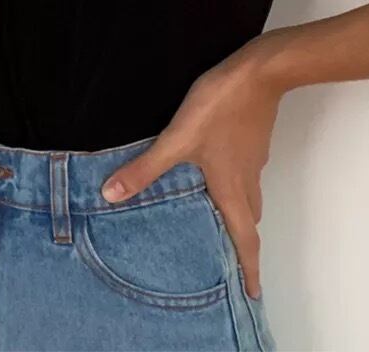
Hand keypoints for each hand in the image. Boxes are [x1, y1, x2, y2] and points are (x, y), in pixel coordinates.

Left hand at [100, 38, 283, 298]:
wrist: (257, 73)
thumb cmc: (218, 109)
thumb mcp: (176, 139)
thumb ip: (145, 169)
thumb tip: (111, 196)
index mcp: (231, 189)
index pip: (244, 240)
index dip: (248, 269)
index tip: (252, 294)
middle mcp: (246, 181)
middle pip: (247, 223)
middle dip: (239, 246)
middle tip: (225, 262)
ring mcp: (252, 160)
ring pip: (247, 199)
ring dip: (236, 217)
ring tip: (215, 224)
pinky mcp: (250, 141)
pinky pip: (244, 176)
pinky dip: (232, 189)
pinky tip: (212, 177)